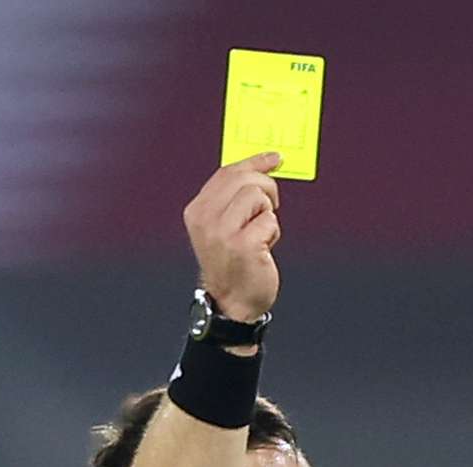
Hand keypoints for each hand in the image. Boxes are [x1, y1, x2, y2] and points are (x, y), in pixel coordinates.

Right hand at [186, 154, 283, 322]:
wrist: (232, 304)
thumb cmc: (233, 264)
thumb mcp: (223, 226)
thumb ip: (234, 198)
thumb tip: (263, 168)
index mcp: (198, 210)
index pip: (227, 172)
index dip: (254, 162)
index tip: (274, 158)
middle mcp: (206, 219)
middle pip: (245, 179)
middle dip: (266, 189)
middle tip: (269, 208)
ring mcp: (223, 233)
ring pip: (258, 196)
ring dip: (268, 214)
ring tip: (259, 234)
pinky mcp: (243, 245)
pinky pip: (270, 221)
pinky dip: (273, 233)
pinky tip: (263, 249)